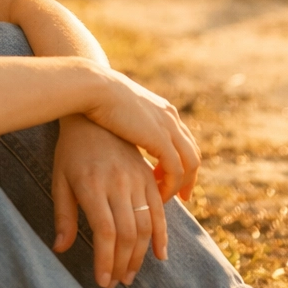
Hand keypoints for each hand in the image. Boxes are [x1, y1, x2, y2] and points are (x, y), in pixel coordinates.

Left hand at [52, 116, 168, 287]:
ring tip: (130, 273)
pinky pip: (160, 209)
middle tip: (116, 282)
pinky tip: (159, 255)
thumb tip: (60, 249)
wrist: (93, 112)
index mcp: (92, 184)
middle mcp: (117, 182)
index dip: (106, 260)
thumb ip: (63, 215)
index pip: (105, 232)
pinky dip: (162, 234)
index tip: (102, 280)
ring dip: (140, 255)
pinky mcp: (148, 175)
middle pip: (127, 233)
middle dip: (122, 264)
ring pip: (146, 225)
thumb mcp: (59, 179)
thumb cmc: (71, 149)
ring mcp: (135, 177)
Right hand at [85, 69, 200, 203]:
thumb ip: (129, 122)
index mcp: (162, 109)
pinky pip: (176, 170)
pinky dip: (170, 185)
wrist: (95, 89)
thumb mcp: (121, 111)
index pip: (183, 140)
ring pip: (190, 164)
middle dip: (189, 177)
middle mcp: (171, 117)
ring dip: (182, 184)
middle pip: (192, 153)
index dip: (181, 161)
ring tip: (168, 198)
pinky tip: (158, 194)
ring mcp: (168, 127)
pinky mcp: (160, 139)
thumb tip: (122, 133)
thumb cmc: (96, 98)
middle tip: (182, 196)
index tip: (169, 178)